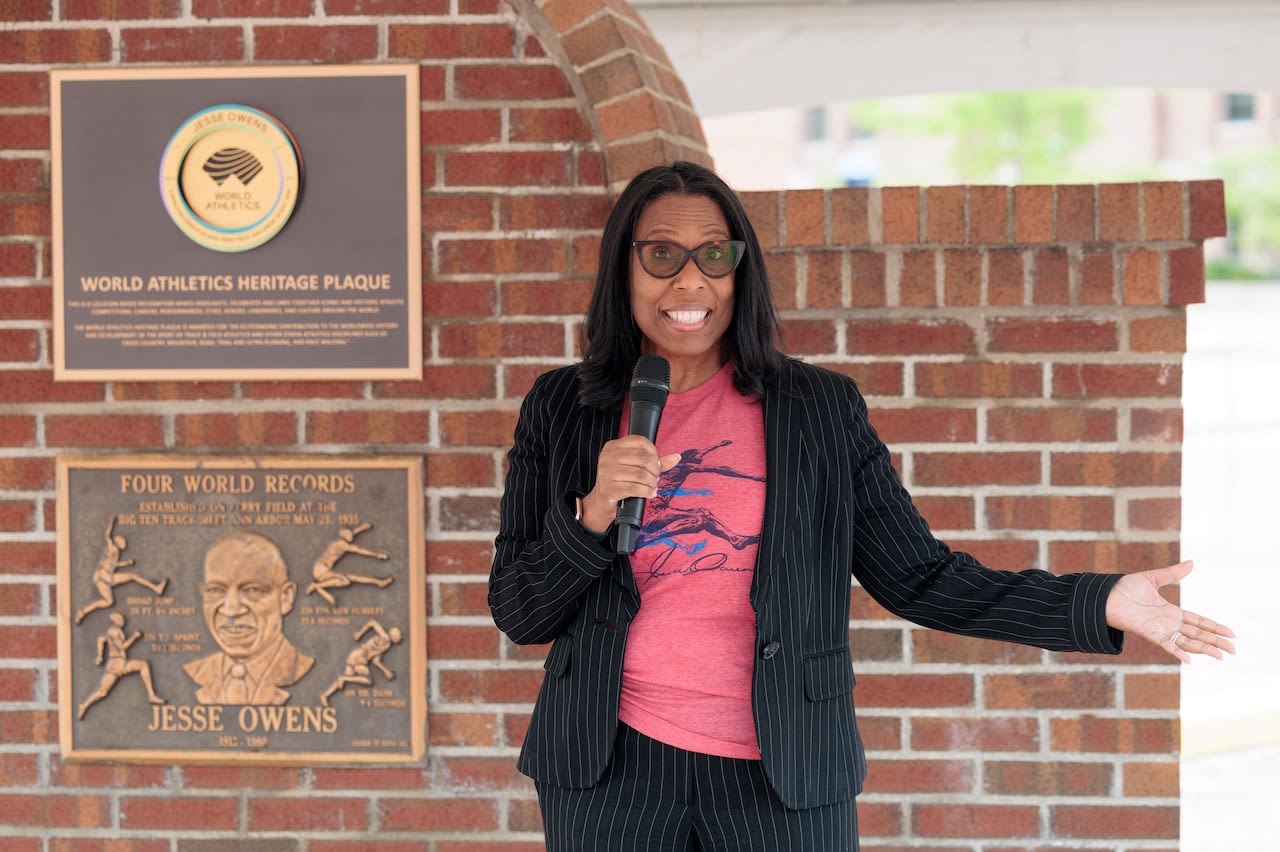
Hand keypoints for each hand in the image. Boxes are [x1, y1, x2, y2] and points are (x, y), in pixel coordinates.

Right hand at [579, 436, 679, 533]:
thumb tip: (676, 457)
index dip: (654, 452)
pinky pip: (635, 488)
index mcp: (613, 446)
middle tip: (656, 478)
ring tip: (652, 487)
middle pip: (642, 458)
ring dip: (652, 483)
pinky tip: (649, 494)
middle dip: (655, 470)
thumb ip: (655, 461)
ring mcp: (606, 473)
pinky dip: (646, 492)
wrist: (602, 502)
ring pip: (640, 474)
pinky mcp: (608, 488)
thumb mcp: (635, 467)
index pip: (640, 442)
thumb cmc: (620, 481)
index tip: (657, 463)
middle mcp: (608, 457)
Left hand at [1105, 560, 1235, 662]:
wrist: (1104, 595)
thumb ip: (1172, 573)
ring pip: (1186, 642)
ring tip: (1221, 655)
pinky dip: (1177, 651)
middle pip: (1197, 634)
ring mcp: (1159, 630)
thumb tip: (1192, 563)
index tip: (1230, 633)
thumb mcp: (1152, 579)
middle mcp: (1168, 623)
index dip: (1214, 627)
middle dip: (1215, 641)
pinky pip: (1166, 645)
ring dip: (1204, 648)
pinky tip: (1190, 659)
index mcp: (1171, 612)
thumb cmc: (1124, 588)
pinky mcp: (1148, 633)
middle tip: (1234, 650)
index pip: (1198, 621)